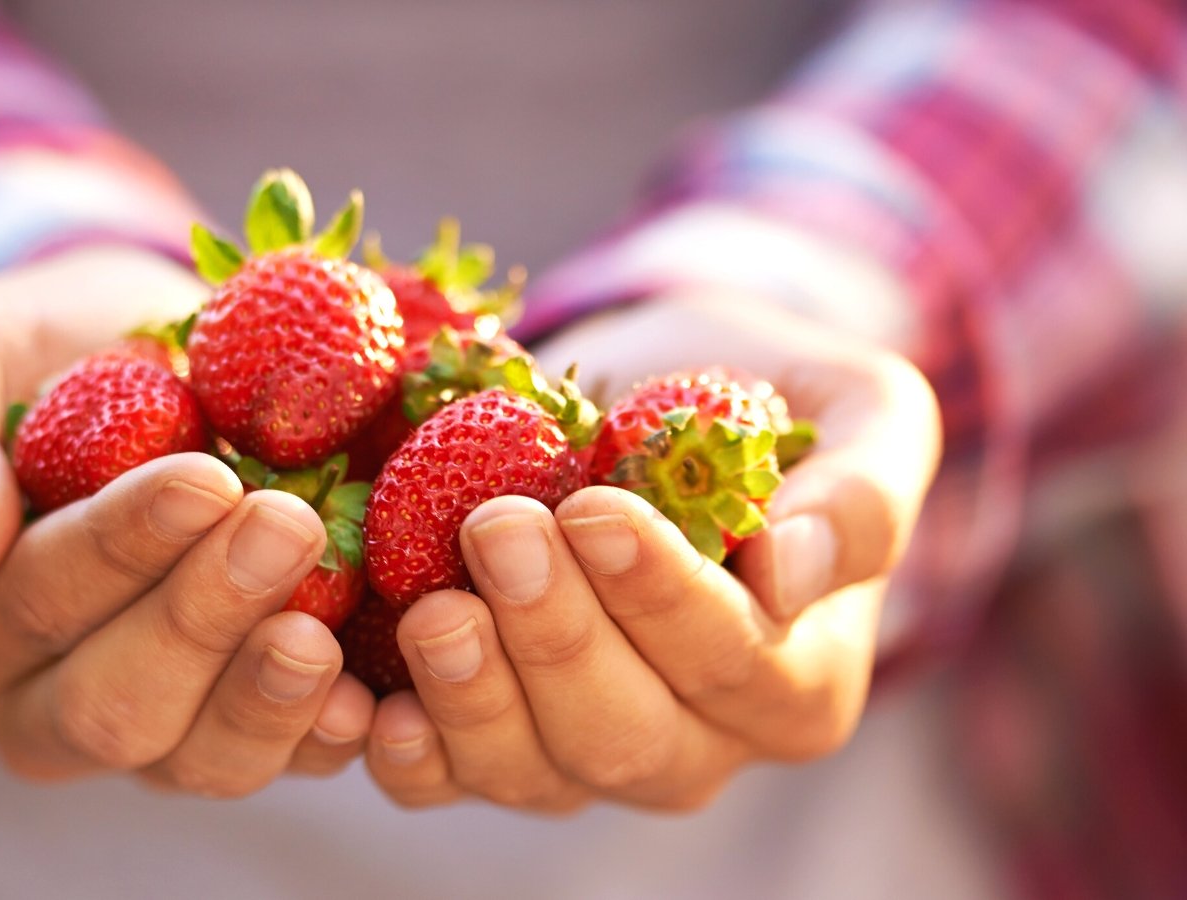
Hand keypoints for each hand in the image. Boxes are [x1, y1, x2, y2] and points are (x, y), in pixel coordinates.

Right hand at [0, 248, 374, 793]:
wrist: (153, 373)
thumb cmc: (47, 353)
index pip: (34, 600)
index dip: (120, 548)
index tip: (204, 480)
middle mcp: (34, 708)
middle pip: (111, 706)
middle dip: (203, 618)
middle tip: (286, 526)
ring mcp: (145, 736)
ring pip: (195, 761)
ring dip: (267, 693)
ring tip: (324, 623)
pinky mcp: (234, 734)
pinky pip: (278, 765)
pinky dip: (325, 734)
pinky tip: (369, 695)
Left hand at [362, 294, 940, 811]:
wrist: (649, 400)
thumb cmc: (758, 401)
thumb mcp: (855, 411)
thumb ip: (858, 492)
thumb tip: (793, 571)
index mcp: (796, 680)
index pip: (735, 662)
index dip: (662, 598)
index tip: (593, 510)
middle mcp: (696, 742)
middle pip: (625, 735)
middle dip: (556, 639)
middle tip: (498, 531)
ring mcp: (584, 752)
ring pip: (532, 772)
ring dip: (472, 697)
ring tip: (430, 607)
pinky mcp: (491, 740)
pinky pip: (444, 778)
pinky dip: (403, 750)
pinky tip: (369, 703)